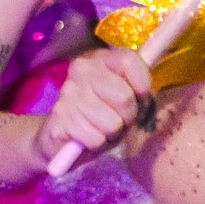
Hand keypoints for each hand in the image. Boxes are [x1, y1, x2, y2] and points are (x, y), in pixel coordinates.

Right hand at [34, 47, 151, 165]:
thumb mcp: (122, 98)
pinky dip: (97, 144)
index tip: (140, 97)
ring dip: (112, 133)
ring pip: (113, 123)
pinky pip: (96, 139)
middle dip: (128, 116)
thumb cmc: (100, 115)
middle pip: (125, 96)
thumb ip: (136, 89)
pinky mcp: (60, 117)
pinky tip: (87, 138)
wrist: (59, 137)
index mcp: (99, 58)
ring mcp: (68, 92)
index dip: (142, 83)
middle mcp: (81, 69)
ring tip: (101, 129)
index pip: (128, 60)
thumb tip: (145, 93)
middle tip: (117, 119)